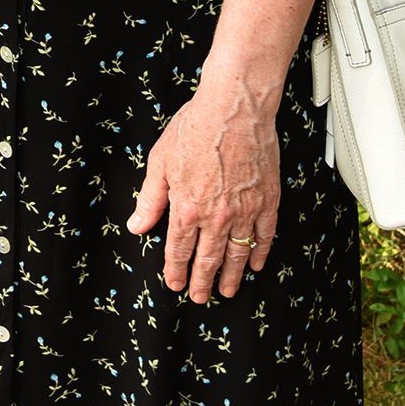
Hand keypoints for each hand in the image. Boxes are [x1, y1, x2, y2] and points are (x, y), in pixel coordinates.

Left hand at [127, 80, 280, 302]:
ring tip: (227, 290)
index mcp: (186, 207)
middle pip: (208, 259)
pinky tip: (256, 264)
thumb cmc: (196, 126)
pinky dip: (259, 253)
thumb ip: (149, 199)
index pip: (178, 249)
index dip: (175, 270)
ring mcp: (244, 211)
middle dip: (202, 282)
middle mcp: (216, 216)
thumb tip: (137, 224)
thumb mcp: (160, 161)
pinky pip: (264, 236)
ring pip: (237, 254)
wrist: (234, 107)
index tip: (174, 284)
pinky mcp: (267, 201)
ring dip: (231, 276)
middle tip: (200, 298)